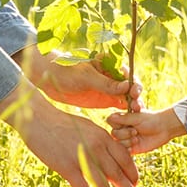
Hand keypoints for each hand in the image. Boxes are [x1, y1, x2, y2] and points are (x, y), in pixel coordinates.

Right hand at [0, 84, 138, 186]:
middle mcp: (97, 148)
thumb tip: (108, 155)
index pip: (125, 157)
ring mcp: (83, 158)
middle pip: (118, 174)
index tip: (135, 182)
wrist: (39, 119)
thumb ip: (99, 141)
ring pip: (102, 185)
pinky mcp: (67, 167)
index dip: (132, 172)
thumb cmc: (61, 123)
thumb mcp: (86, 128)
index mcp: (103, 136)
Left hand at [17, 47, 142, 111]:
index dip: (134, 83)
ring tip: (135, 116)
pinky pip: (118, 107)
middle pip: (130, 88)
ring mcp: (109, 90)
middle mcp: (112, 77)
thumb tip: (126, 86)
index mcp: (110, 65)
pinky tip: (127, 121)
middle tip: (138, 107)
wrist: (49, 78)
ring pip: (126, 99)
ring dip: (132, 107)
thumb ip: (105, 83)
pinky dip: (124, 114)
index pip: (127, 74)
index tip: (135, 92)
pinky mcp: (105, 100)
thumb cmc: (66, 71)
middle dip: (135, 97)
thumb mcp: (85, 77)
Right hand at [107, 105, 186, 155]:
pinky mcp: (131, 149)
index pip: (110, 121)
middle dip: (124, 133)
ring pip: (118, 143)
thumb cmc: (151, 120)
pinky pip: (123, 152)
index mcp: (122, 119)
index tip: (128, 123)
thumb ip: (123, 119)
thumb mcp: (136, 118)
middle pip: (113, 133)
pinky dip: (129, 149)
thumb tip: (110, 117)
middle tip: (136, 131)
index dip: (117, 124)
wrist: (163, 129)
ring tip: (137, 138)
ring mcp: (126, 139)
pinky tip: (136, 144)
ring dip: (128, 141)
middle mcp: (122, 129)